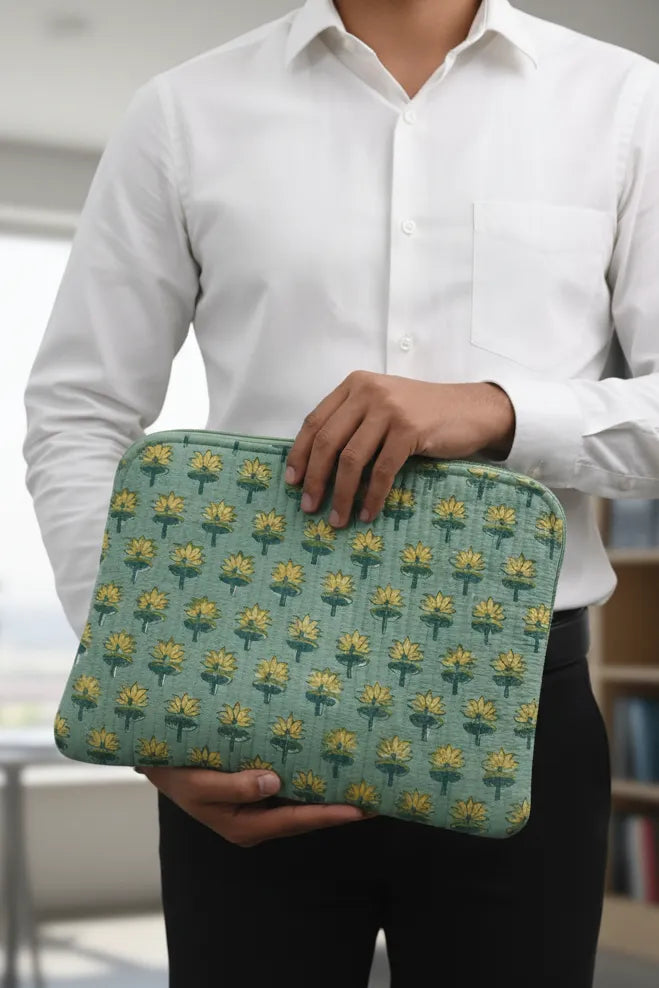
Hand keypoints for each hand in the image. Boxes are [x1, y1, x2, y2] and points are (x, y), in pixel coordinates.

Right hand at [134, 765, 366, 846]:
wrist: (157, 763)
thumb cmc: (175, 773)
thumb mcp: (199, 783)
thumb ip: (235, 785)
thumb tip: (274, 782)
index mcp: (245, 826)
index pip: (297, 820)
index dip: (330, 814)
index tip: (360, 809)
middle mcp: (257, 820)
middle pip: (308, 816)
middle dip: (342, 808)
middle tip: (379, 798)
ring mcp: (258, 806)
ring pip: (302, 803)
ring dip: (331, 793)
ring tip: (365, 782)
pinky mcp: (257, 790)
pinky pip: (291, 789)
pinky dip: (312, 780)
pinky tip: (331, 767)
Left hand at [284, 372, 514, 527]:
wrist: (471, 410)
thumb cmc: (424, 414)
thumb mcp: (382, 406)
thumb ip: (353, 422)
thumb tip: (316, 466)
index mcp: (354, 385)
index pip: (314, 421)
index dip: (300, 454)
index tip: (292, 482)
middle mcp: (368, 392)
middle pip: (328, 442)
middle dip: (315, 479)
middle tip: (310, 507)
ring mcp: (390, 409)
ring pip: (351, 459)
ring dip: (341, 494)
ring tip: (337, 519)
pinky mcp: (410, 429)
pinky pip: (382, 471)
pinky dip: (372, 496)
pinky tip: (368, 513)